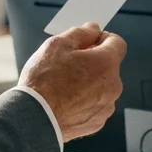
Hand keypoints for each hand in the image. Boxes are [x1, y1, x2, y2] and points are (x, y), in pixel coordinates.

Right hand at [19, 22, 125, 142]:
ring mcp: (106, 106)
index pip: (117, 42)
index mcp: (106, 63)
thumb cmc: (44, 81)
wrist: (34, 118)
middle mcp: (113, 86)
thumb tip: (93, 28)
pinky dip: (85, 101)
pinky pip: (95, 104)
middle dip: (93, 62)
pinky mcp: (97, 122)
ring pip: (102, 86)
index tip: (88, 42)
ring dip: (90, 82)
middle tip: (68, 64)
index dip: (102, 38)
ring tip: (64, 85)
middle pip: (109, 66)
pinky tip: (65, 100)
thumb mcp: (57, 45)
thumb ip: (81, 33)